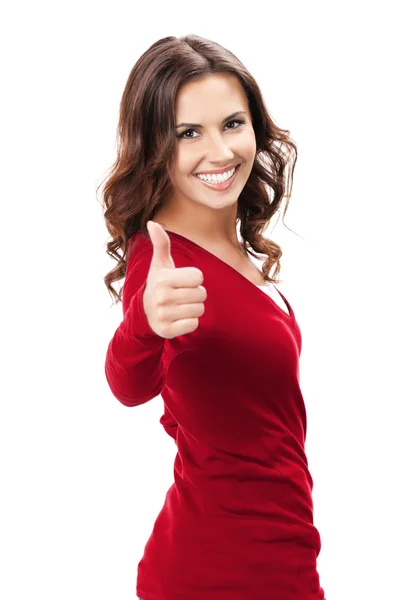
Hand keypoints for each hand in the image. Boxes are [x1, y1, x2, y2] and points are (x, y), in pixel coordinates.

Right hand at [142, 221, 206, 338]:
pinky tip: (178, 318)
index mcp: (163, 279)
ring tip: (180, 306)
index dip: (194, 279)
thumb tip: (152, 223)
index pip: (199, 276)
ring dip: (194, 308)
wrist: (144, 313)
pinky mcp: (167, 331)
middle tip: (182, 295)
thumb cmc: (159, 284)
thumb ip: (161, 244)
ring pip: (199, 309)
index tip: (182, 281)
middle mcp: (161, 297)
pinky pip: (194, 324)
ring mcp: (163, 315)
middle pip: (202, 294)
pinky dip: (190, 322)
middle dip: (196, 294)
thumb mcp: (159, 264)